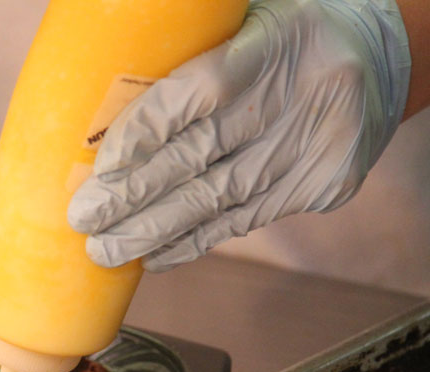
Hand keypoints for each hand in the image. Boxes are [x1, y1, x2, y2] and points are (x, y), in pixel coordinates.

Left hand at [68, 0, 409, 271]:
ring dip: (154, 230)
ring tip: (105, 250)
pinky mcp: (325, 184)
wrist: (379, 58)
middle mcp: (301, 95)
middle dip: (133, 195)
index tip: (101, 167)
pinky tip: (155, 255)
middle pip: (201, 155)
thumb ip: (187, 57)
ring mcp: (316, 146)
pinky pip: (245, 220)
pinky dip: (194, 240)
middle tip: (84, 220)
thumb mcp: (243, 24)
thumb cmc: (286, 39)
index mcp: (276, 42)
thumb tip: (105, 110)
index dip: (146, 132)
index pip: (200, 91)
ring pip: (219, 199)